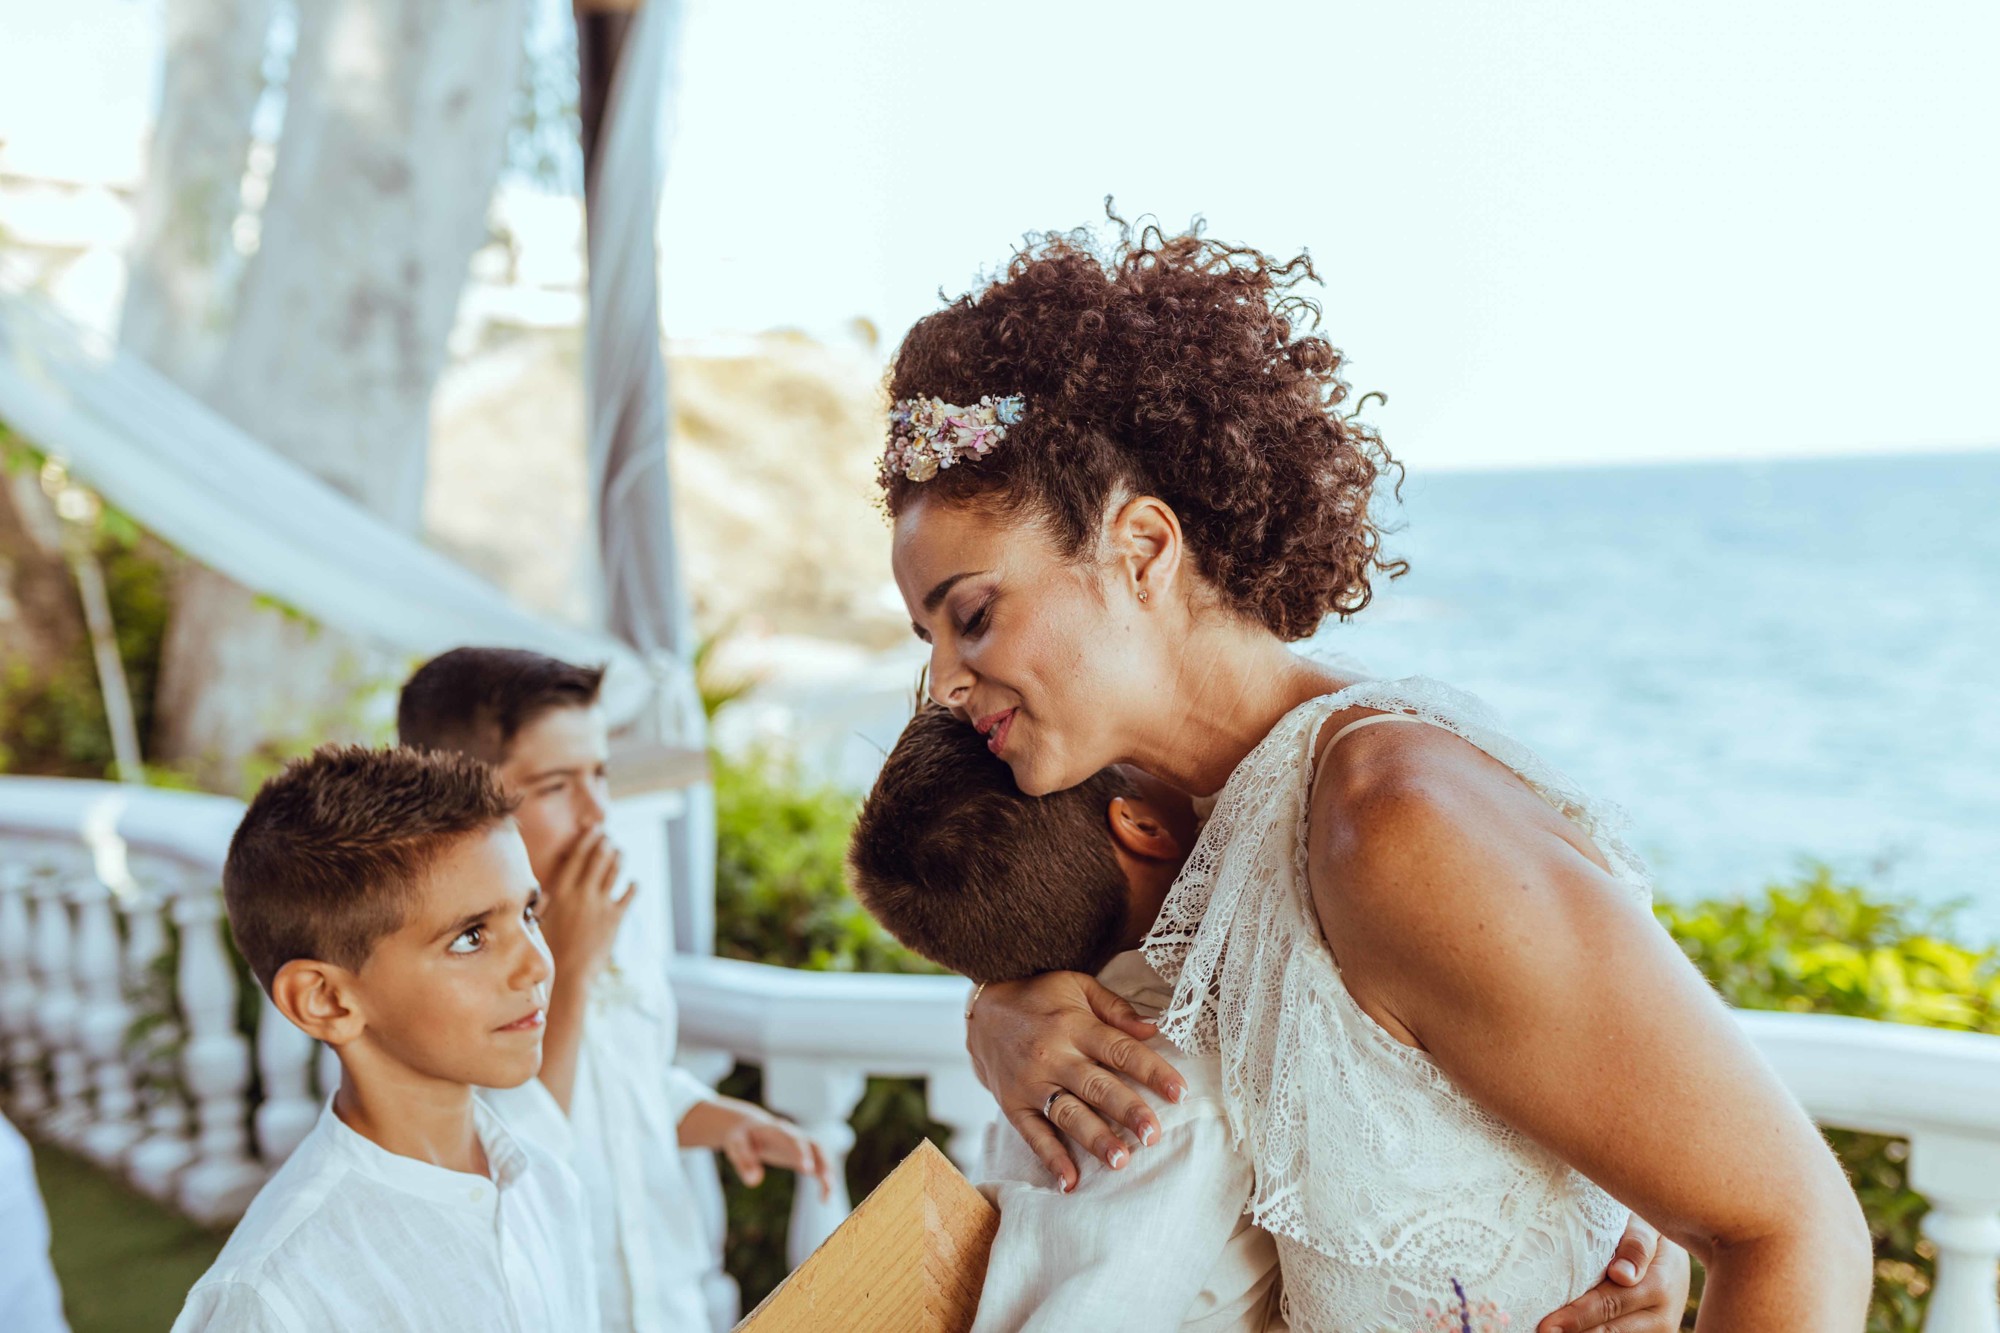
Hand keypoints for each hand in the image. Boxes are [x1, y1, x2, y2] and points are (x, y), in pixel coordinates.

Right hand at [537, 826, 633, 982]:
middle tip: (608, 836)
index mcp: (561, 892)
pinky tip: (634, 884)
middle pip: (597, 858)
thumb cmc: (551, 951)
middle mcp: (582, 893)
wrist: (570, 974)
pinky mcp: (616, 918)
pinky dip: (632, 887)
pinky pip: (628, 895)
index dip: (587, 840)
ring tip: (620, 852)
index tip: (593, 829)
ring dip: (618, 858)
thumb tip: (545, 893)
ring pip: (614, 872)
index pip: (577, 857)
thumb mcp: (541, 922)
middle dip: (605, 843)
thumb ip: (545, 904)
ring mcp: (601, 904)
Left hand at [680, 1097, 833, 1202]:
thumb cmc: (741, 1138)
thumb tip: (755, 1181)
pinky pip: (819, 1166)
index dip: (801, 1153)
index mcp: (776, 1131)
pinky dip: (825, 1180)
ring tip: (827, 1195)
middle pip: (814, 1145)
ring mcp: (801, 1144)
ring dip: (827, 1173)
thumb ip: (743, 1162)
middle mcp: (794, 1135)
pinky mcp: (803, 1155)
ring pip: (821, 1155)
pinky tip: (824, 1199)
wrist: (749, 1127)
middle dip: (822, 1161)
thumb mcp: (735, 1147)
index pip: (792, 1139)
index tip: (807, 1170)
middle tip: (825, 1181)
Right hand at [966, 972, 1186, 1191]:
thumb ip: (1115, 1009)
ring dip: (1094, 1138)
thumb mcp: (1078, 986)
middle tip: (1153, 1134)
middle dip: (1127, 1111)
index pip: (1120, 1050)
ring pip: (1067, 1114)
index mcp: (1074, 1025)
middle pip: (1096, 1086)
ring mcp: (1030, 1083)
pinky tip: (1070, 1182)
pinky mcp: (1013, 1104)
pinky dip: (1051, 1159)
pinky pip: (1033, 1134)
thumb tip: (1153, 1029)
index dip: (1152, 1070)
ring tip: (1120, 1160)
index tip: (1180, 1092)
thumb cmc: (1040, 997)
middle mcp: (1053, 1055)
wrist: (982, 1010)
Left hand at [1537, 1215, 1691, 1332]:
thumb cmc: (1649, 1230)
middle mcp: (1662, 1316)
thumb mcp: (1647, 1225)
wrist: (1674, 1255)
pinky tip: (1570, 1330)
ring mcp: (1658, 1332)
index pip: (1612, 1303)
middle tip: (1543, 1331)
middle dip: (1574, 1331)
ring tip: (1550, 1331)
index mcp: (1660, 1284)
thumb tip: (1622, 1274)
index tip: (1549, 1324)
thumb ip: (1637, 1243)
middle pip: (1610, 1330)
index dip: (1579, 1315)